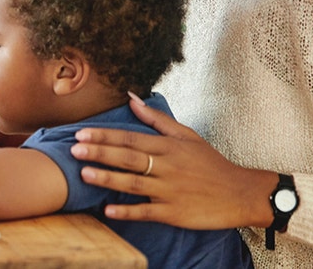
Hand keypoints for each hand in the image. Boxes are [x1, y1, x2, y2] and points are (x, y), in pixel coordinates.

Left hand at [70, 93, 277, 229]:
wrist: (239, 193)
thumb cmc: (211, 164)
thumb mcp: (187, 136)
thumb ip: (157, 119)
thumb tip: (132, 98)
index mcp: (169, 146)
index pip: (131, 138)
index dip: (104, 135)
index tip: (81, 133)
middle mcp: (168, 166)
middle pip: (128, 158)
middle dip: (100, 153)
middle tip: (73, 149)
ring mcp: (170, 191)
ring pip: (134, 183)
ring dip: (107, 179)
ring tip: (84, 174)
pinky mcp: (174, 213)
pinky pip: (147, 211)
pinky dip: (128, 211)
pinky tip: (108, 210)